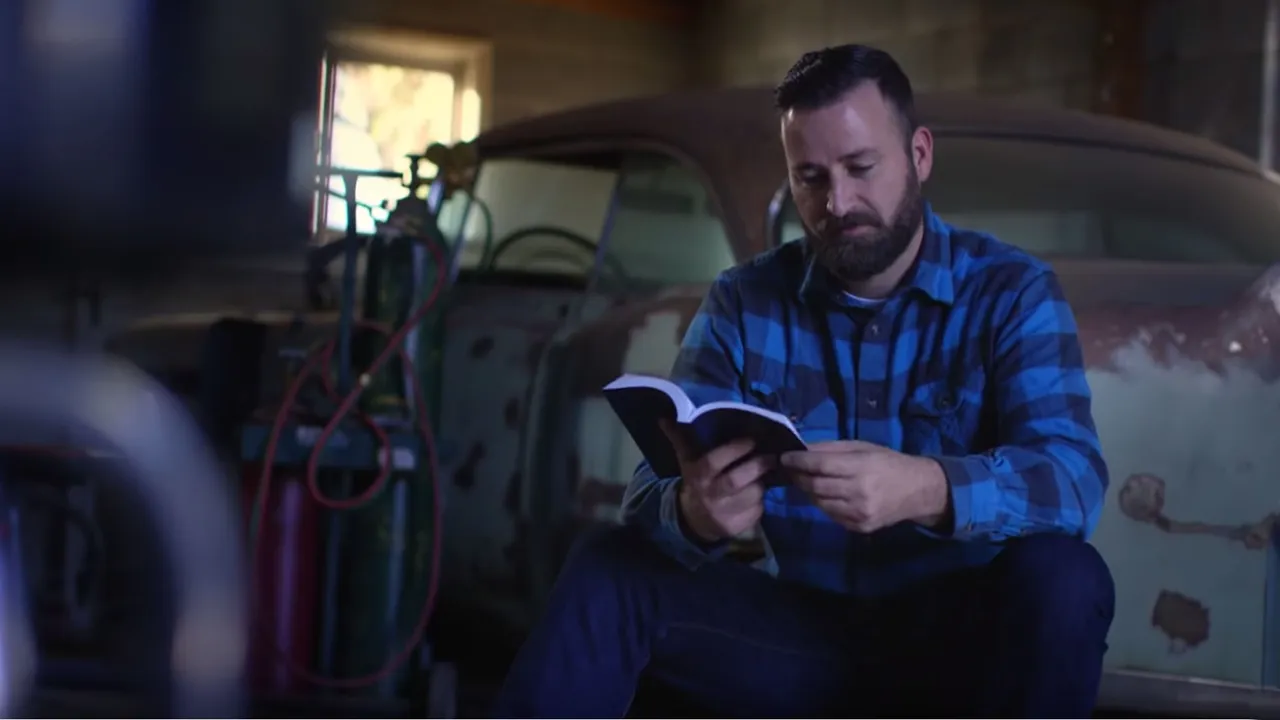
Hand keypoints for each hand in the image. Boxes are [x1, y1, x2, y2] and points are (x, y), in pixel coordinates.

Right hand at [661, 419, 772, 543]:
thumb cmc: (696, 482)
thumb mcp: (687, 461)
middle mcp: (709, 496)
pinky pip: (756, 511)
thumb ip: (680, 438)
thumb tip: (664, 417)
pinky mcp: (735, 528)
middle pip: (735, 480)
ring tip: (766, 475)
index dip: (734, 449)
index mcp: (697, 476)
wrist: (692, 519)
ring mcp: (722, 514)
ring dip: (762, 484)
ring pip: (751, 496)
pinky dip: (761, 501)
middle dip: (757, 466)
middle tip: (772, 457)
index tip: (752, 440)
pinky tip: (758, 494)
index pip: (714, 461)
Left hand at [780, 440, 948, 532]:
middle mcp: (859, 493)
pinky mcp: (859, 527)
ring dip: (808, 491)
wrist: (917, 491)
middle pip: (815, 486)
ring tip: (805, 480)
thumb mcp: (862, 447)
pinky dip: (822, 503)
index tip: (784, 457)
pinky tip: (824, 494)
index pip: (820, 466)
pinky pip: (830, 515)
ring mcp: (858, 514)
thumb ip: (831, 449)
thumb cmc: (888, 463)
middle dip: (798, 476)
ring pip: (819, 502)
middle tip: (789, 469)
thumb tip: (801, 449)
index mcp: (861, 468)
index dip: (798, 462)